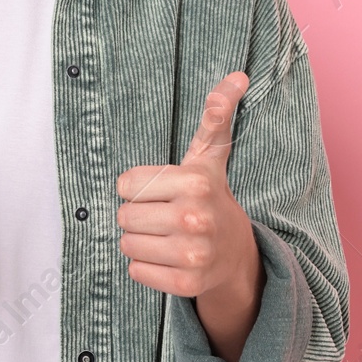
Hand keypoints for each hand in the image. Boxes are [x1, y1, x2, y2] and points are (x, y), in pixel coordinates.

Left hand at [116, 72, 259, 300]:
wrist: (236, 252)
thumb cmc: (211, 196)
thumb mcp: (209, 156)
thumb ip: (215, 116)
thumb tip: (238, 76)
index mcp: (195, 182)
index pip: (125, 184)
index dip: (137, 187)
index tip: (163, 191)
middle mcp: (195, 218)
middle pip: (124, 216)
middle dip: (138, 215)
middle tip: (165, 216)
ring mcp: (193, 254)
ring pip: (127, 245)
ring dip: (140, 242)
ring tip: (167, 237)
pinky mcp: (187, 285)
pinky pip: (136, 272)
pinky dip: (145, 267)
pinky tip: (169, 258)